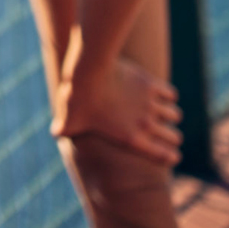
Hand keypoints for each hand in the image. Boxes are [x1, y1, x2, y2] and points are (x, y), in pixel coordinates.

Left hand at [51, 57, 180, 165]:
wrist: (89, 71)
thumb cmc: (78, 99)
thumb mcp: (69, 120)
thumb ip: (64, 129)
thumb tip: (54, 132)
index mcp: (131, 138)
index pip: (162, 155)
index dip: (170, 157)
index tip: (174, 156)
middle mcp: (146, 124)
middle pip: (173, 136)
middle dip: (172, 137)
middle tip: (170, 136)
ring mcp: (150, 103)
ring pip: (174, 114)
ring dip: (171, 115)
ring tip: (167, 114)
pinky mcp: (150, 84)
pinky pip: (170, 94)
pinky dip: (169, 95)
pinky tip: (164, 94)